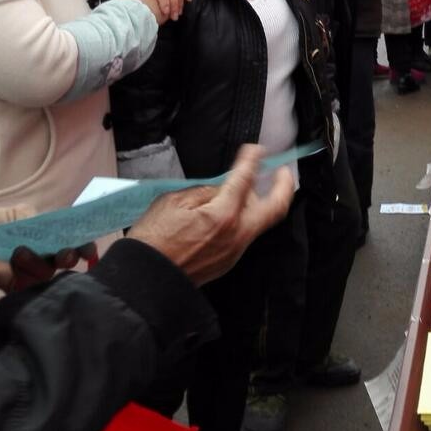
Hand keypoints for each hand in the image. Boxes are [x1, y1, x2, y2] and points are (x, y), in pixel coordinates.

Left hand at [0, 205, 96, 292]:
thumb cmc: (5, 223)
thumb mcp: (23, 214)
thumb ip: (39, 220)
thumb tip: (53, 227)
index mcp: (57, 239)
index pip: (79, 244)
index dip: (86, 247)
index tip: (87, 247)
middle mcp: (51, 258)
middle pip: (67, 261)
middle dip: (68, 257)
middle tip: (64, 254)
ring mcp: (37, 273)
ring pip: (46, 272)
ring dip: (36, 262)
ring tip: (20, 251)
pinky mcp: (20, 286)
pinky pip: (27, 283)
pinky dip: (22, 272)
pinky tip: (13, 262)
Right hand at [127, 144, 295, 285]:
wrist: (145, 280)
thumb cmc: (153, 240)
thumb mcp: (173, 202)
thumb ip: (204, 191)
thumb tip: (220, 189)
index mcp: (223, 215)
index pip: (245, 179)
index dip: (252, 160)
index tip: (255, 150)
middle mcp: (236, 235)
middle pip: (275, 208)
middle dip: (284, 186)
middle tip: (283, 171)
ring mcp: (235, 251)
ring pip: (260, 221)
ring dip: (261, 202)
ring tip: (250, 188)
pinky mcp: (229, 261)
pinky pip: (245, 234)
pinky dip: (245, 218)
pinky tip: (233, 210)